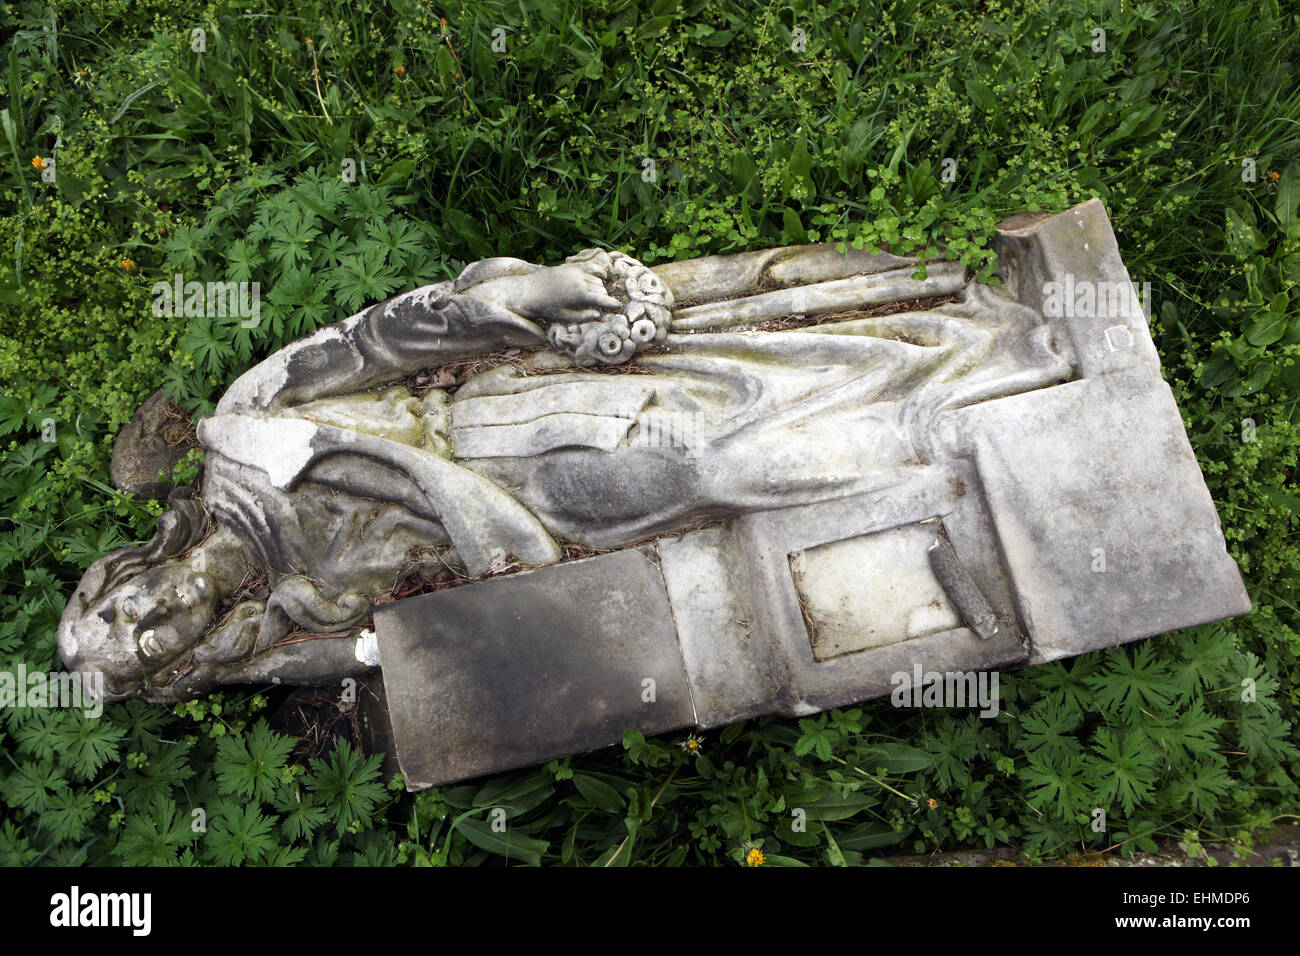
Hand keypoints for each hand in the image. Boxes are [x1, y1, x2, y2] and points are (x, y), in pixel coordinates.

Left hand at [470, 263, 620, 323]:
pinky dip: (597, 271)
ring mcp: (576, 272)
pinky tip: (601, 275)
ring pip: (596, 279)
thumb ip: (583, 316)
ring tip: (594, 296)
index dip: (612, 303)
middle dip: (602, 298)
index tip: (618, 306)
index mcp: (580, 295)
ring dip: (598, 287)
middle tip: (600, 306)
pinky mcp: (570, 267)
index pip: (602, 299)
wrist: (527, 291)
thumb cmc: (545, 308)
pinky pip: (590, 267)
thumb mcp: (563, 318)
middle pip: (600, 289)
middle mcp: (580, 281)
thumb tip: (598, 314)